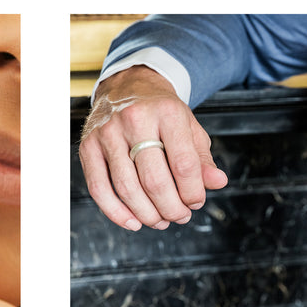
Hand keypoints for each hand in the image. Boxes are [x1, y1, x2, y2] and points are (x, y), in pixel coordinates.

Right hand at [78, 65, 227, 230]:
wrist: (127, 86)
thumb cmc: (160, 111)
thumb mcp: (189, 127)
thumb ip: (202, 158)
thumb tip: (217, 182)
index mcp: (166, 112)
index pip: (183, 164)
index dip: (193, 192)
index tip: (196, 202)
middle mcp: (135, 119)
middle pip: (154, 180)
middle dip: (171, 208)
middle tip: (179, 216)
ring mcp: (108, 133)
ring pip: (127, 188)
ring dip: (146, 214)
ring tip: (160, 220)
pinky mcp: (88, 146)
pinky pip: (99, 188)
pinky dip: (115, 212)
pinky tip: (132, 221)